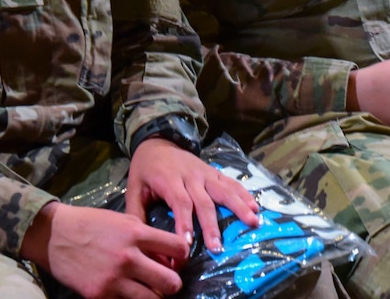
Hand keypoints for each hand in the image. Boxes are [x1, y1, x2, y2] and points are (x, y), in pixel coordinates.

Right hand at [20, 201, 188, 298]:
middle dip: (173, 283)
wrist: (56, 235)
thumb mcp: (124, 221)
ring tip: (149, 288)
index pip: (178, 248)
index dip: (183, 255)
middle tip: (167, 280)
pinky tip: (128, 292)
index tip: (178, 259)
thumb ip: (147, 237)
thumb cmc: (92, 223)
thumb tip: (167, 258)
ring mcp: (114, 280)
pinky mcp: (100, 296)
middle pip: (171, 282)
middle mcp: (128, 258)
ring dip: (155, 295)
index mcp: (136, 234)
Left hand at [126, 138, 258, 253]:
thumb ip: (136, 214)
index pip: (179, 202)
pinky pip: (231, 183)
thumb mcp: (134, 189)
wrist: (157, 142)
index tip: (188, 244)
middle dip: (211, 225)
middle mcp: (190, 175)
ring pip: (223, 190)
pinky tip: (255, 207)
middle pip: (203, 201)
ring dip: (238, 206)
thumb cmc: (145, 171)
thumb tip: (142, 242)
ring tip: (252, 222)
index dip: (184, 223)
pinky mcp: (214, 172)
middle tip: (218, 247)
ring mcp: (205, 172)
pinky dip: (244, 194)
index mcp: (168, 179)